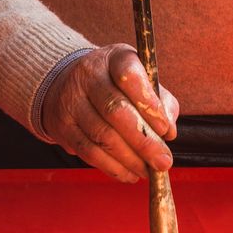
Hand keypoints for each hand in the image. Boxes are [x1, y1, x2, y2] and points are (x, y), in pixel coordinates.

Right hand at [40, 44, 179, 182]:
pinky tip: (130, 174)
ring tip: (149, 171)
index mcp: (113, 58)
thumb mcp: (141, 79)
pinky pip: (89, 152)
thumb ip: (160, 101)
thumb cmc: (115, 84)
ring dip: (130, 160)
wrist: (67, 83)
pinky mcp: (62, 126)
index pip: (130, 76)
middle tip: (163, 161)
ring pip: (102, 136)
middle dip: (144, 141)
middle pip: (115, 110)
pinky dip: (113, 168)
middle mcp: (88, 75)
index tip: (166, 129)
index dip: (149, 104)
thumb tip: (170, 132)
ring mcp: (71, 101)